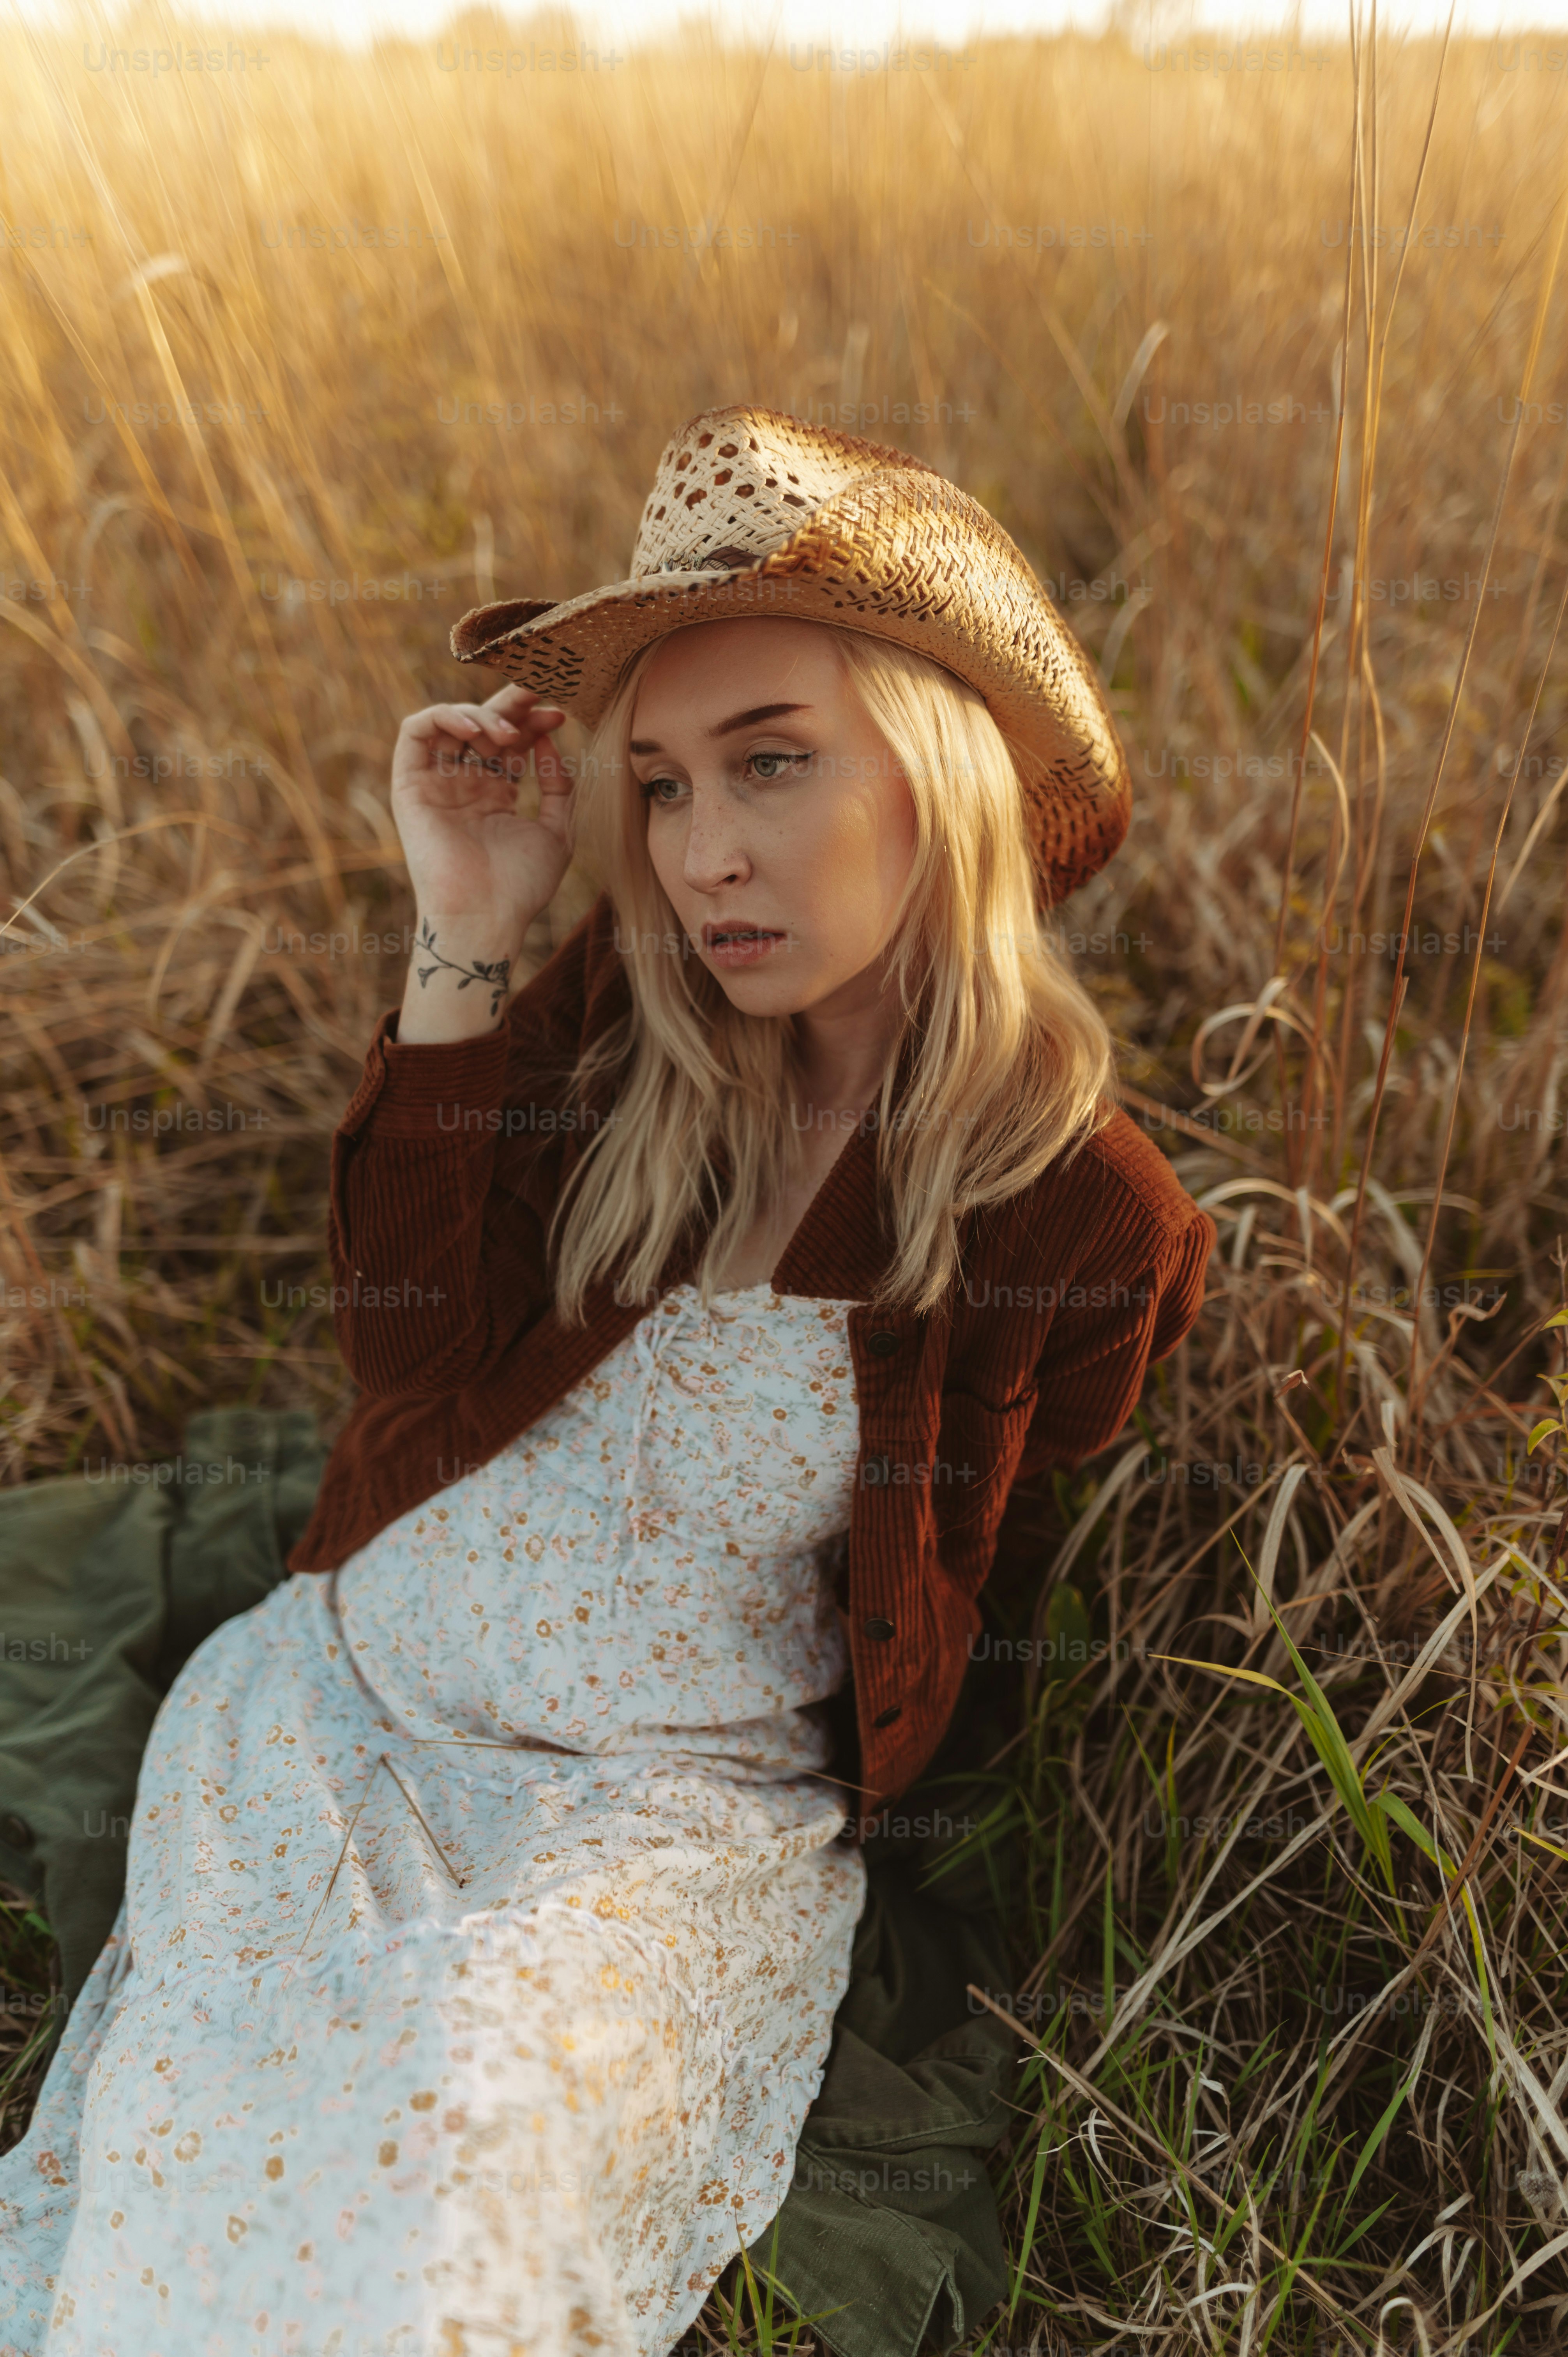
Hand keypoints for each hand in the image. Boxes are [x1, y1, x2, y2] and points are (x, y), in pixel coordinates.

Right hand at [389, 681, 570, 946]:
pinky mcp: (409, 786)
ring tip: (509, 732)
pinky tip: (476, 730)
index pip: (512, 742)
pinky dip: (443, 717)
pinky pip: (415, 732)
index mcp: (495, 794)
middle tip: (536, 690)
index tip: (559, 713)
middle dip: (510, 704)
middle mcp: (464, 785)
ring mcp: (435, 784)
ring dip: (481, 715)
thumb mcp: (557, 832)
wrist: (484, 918)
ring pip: (450, 723)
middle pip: (483, 726)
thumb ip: (558, 785)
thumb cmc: (520, 886)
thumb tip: (549, 741)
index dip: (533, 721)